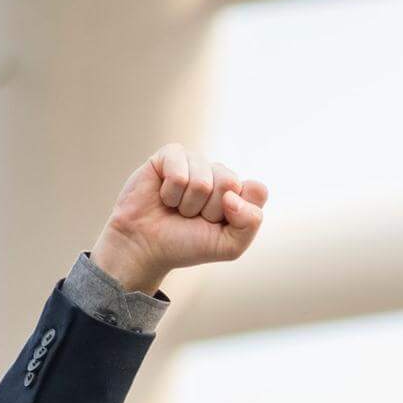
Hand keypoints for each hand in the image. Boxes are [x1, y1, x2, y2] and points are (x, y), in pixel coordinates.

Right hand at [88, 144, 267, 294]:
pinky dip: (171, 192)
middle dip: (210, 210)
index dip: (238, 213)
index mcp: (237, 192)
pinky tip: (164, 196)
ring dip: (188, 204)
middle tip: (193, 217)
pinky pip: (179, 171)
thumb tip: (234, 194)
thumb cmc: (186, 245)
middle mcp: (218, 173)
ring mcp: (195, 162)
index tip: (218, 225)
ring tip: (177, 209)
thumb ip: (250, 223)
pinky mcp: (170, 155)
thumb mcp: (229, 246)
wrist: (145, 247)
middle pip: (230, 182)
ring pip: (203, 180)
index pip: (257, 190)